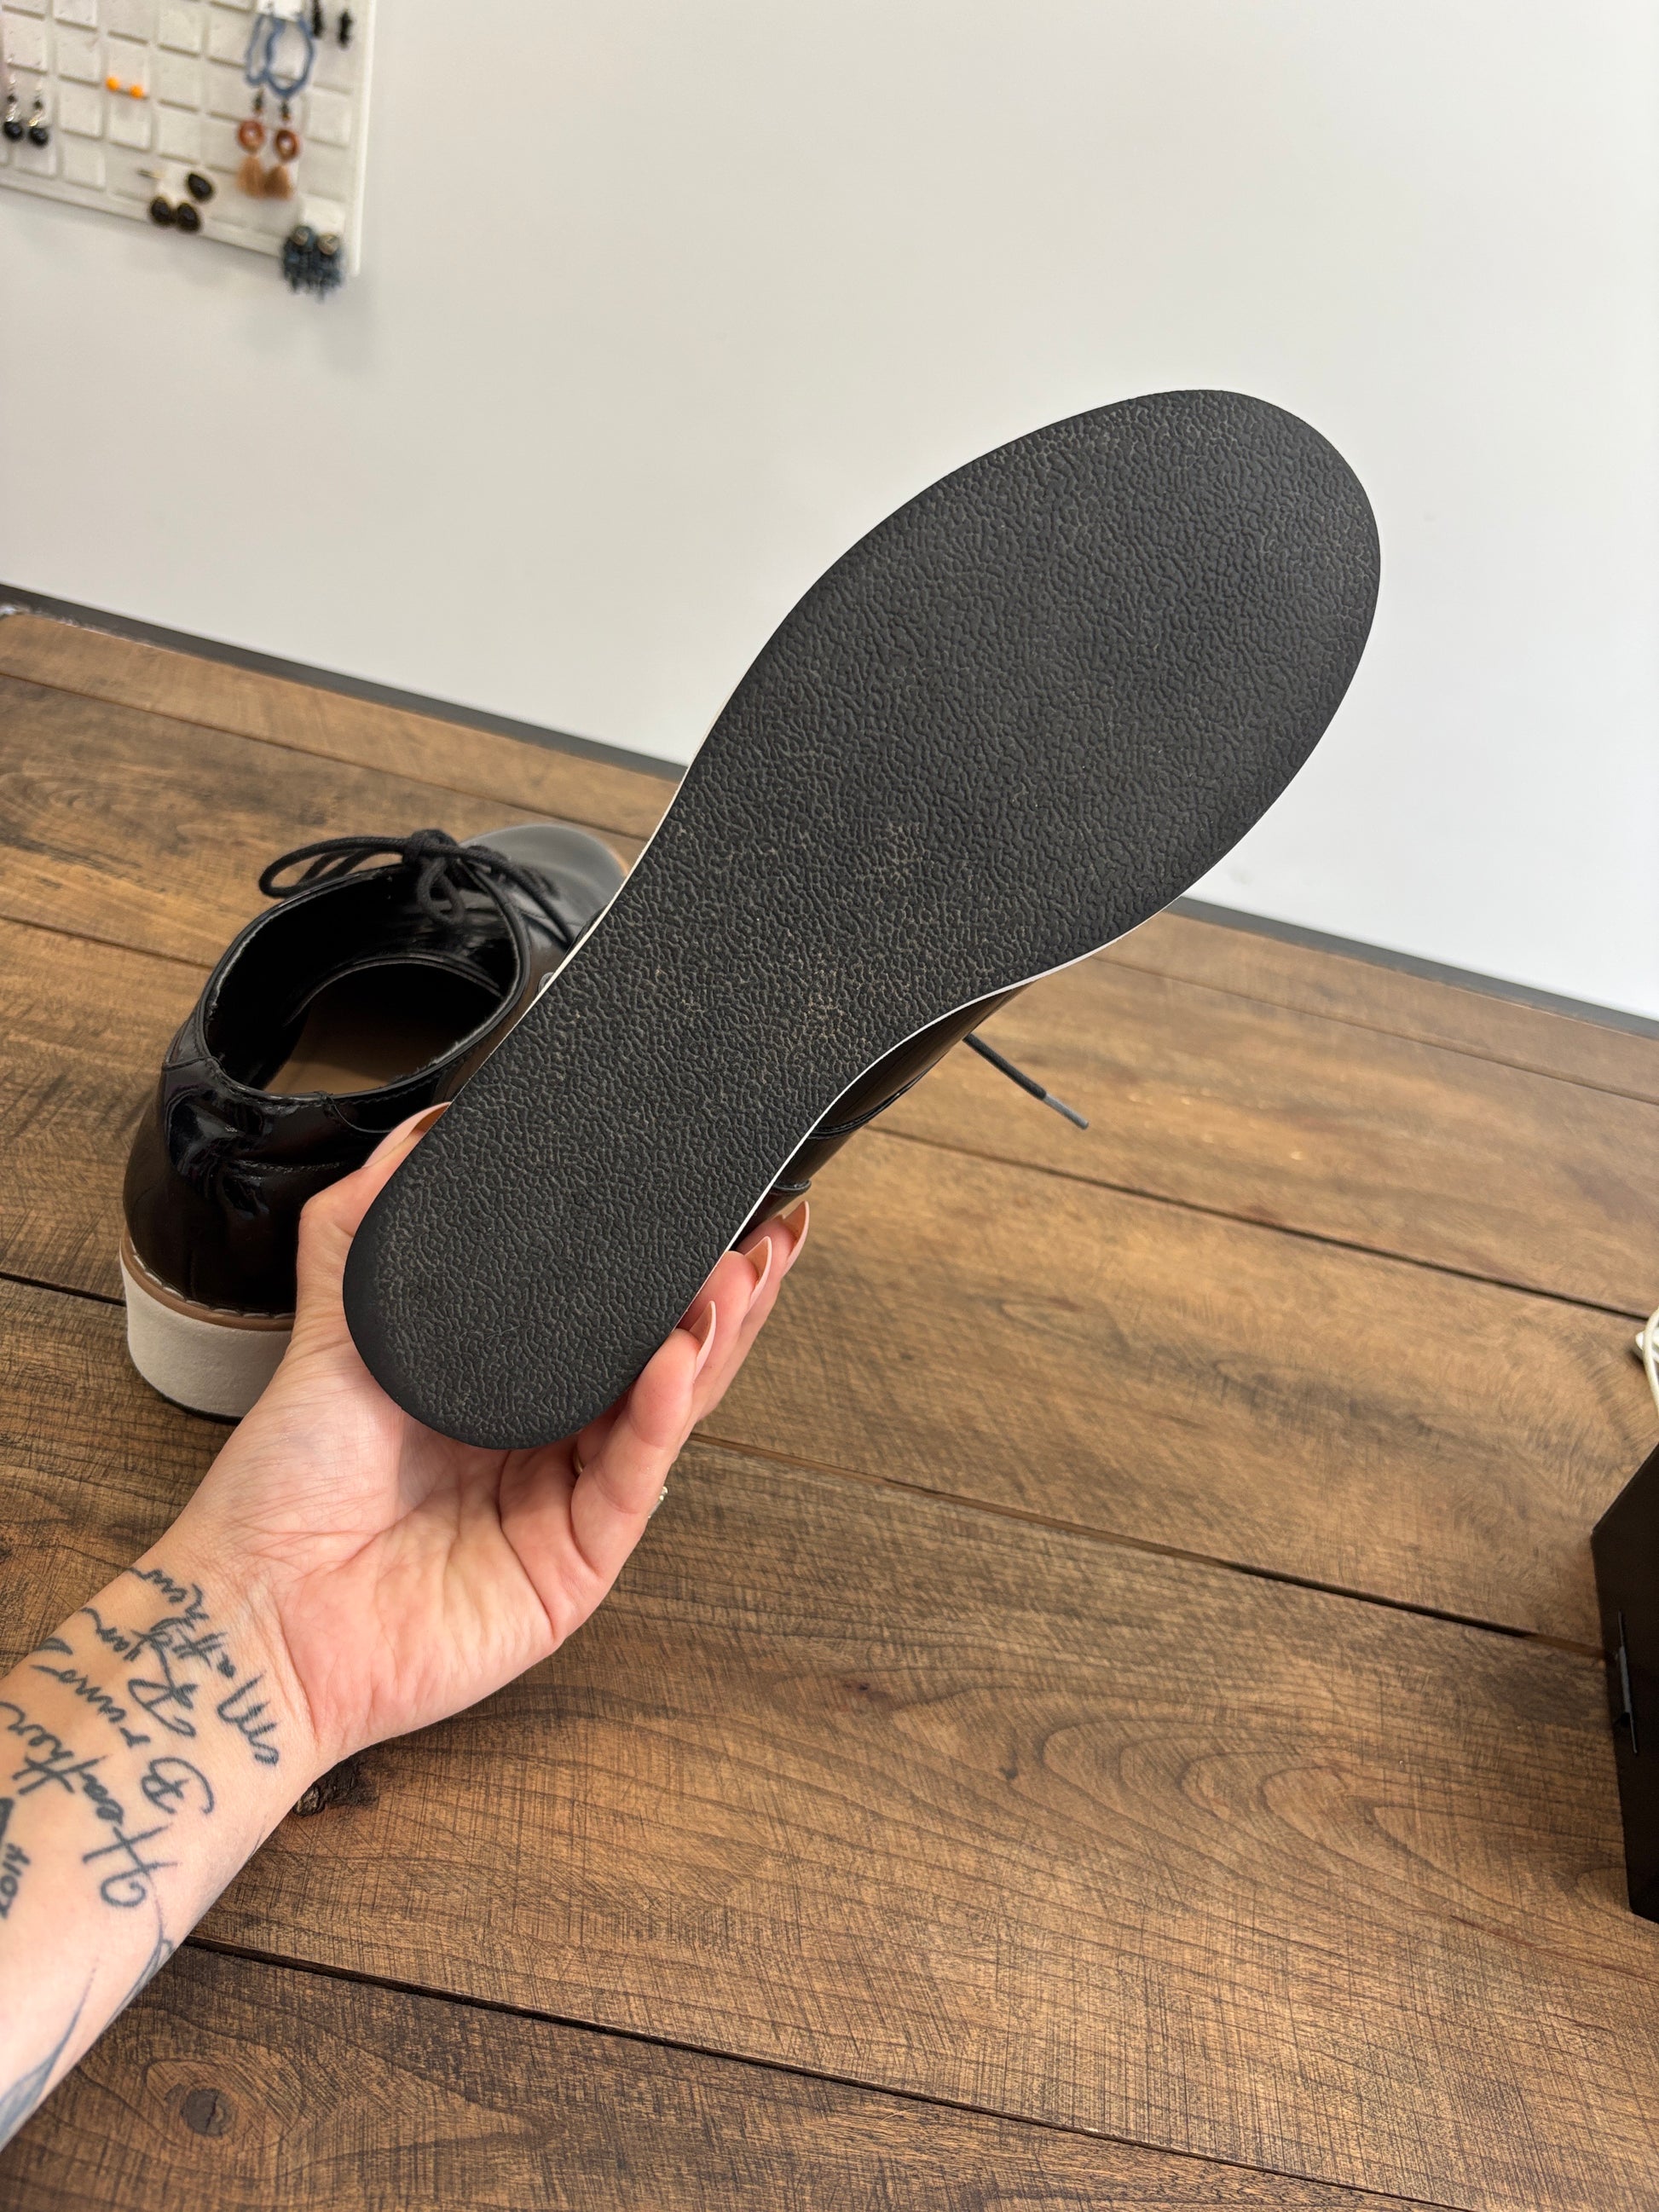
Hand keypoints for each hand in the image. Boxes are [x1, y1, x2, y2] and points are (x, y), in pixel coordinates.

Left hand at [168, 1109, 807, 1777]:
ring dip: (711, 1342)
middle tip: (766, 1232)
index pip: (610, 1318)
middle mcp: (543, 1447)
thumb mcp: (328, 1331)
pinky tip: (679, 1360)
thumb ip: (365, 1229)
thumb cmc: (282, 1496)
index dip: (668, 1266)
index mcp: (500, 1391)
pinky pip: (630, 1482)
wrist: (253, 1615)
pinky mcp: (573, 1568)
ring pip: (667, 1416)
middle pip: (664, 1360)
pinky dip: (661, 1418)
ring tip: (738, 1275)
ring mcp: (565, 1508)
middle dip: (724, 1295)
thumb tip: (417, 1134)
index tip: (715, 1206)